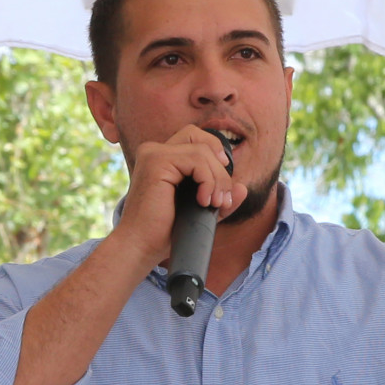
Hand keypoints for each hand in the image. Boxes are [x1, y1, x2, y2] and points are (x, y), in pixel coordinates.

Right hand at [112, 126, 246, 264]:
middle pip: (200, 138)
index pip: (195, 138)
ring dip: (217, 179)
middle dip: (219, 167)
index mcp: (161, 158)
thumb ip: (220, 197)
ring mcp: (154, 154)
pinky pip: (197, 159)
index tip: (221, 186)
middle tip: (222, 198)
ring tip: (214, 203)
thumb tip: (243, 188)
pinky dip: (208, 180)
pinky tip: (203, 200)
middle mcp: (154, 151)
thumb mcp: (200, 211)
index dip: (214, 154)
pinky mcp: (156, 161)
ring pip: (202, 151)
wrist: (141, 246)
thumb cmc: (164, 231)